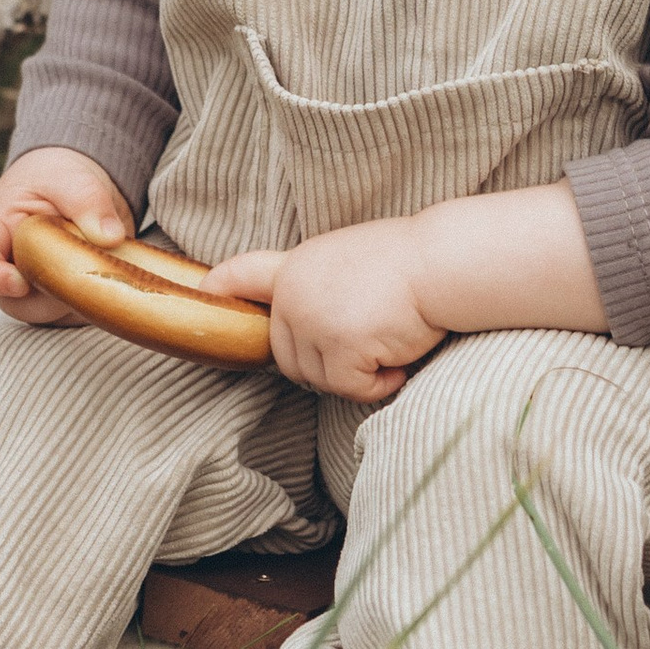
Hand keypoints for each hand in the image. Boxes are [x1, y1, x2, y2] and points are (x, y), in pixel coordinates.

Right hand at [0, 147, 134, 321]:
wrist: (79, 191)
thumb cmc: (62, 180)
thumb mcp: (73, 179)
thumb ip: (88, 201)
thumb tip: (110, 237)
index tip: (19, 282)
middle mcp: (8, 267)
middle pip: (12, 300)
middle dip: (49, 293)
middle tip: (85, 267)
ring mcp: (32, 290)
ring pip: (45, 314)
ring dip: (74, 299)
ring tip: (102, 266)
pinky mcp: (59, 303)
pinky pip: (71, 317)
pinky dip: (93, 305)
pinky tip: (110, 280)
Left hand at [201, 223, 444, 404]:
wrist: (443, 262)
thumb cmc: (415, 262)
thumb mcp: (352, 259)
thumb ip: (321, 287)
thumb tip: (315, 323)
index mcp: (299, 266)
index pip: (245, 275)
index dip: (223, 288)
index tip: (205, 292)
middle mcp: (294, 293)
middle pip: (289, 357)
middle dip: (329, 363)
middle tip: (373, 343)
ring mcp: (312, 320)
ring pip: (319, 379)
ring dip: (358, 373)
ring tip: (391, 341)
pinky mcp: (336, 346)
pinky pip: (350, 389)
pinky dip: (380, 383)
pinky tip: (401, 357)